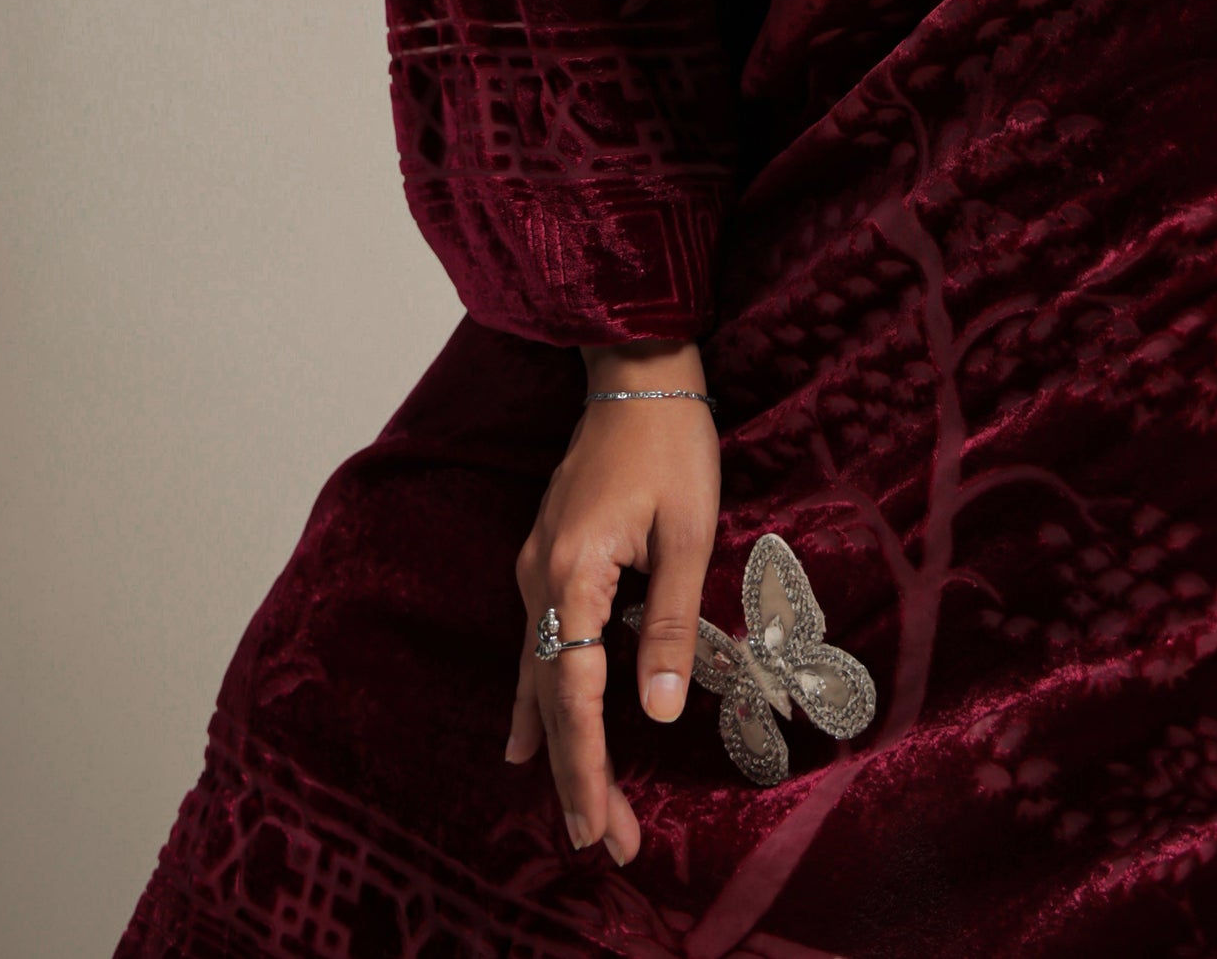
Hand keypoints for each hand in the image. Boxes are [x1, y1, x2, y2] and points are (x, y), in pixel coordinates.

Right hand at [506, 338, 719, 864]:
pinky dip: (538, 701)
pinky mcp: (545, 560)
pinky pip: (536, 647)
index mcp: (574, 572)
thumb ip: (671, 623)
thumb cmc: (672, 445)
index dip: (587, 767)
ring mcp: (535, 568)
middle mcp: (539, 577)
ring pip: (538, 677)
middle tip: (603, 844)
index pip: (573, 694)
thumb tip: (659, 711)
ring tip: (580, 811)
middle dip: (576, 775)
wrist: (637, 372)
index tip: (600, 829)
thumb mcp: (688, 533)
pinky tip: (528, 741)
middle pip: (551, 699)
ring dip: (561, 747)